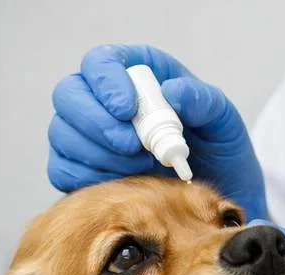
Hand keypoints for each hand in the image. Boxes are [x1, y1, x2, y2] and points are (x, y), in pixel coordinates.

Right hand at [48, 44, 268, 220]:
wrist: (213, 200)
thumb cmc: (217, 150)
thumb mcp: (222, 120)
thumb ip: (202, 100)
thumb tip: (172, 92)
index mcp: (135, 74)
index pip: (100, 62)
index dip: (105, 82)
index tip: (126, 109)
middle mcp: (102, 100)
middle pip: (68, 96)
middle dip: (96, 124)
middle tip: (132, 147)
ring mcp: (86, 136)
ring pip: (62, 135)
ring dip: (98, 154)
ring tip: (141, 168)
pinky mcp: (80, 170)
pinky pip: (62, 170)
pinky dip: (87, 179)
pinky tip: (121, 184)